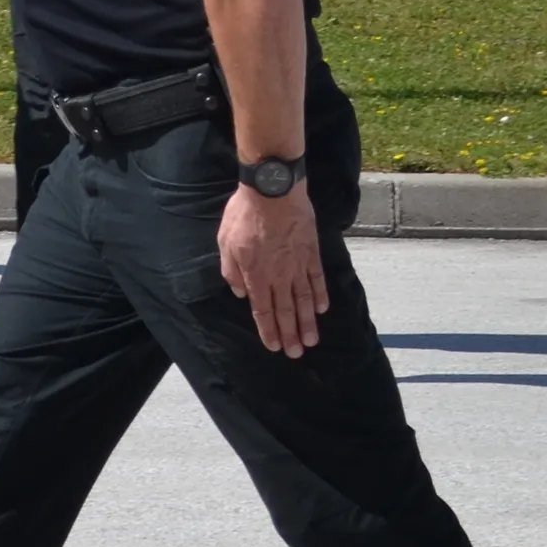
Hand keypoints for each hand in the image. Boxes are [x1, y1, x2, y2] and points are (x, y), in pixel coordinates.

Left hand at [221, 182, 326, 357]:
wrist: (273, 191)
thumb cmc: (244, 215)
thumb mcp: (225, 243)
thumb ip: (231, 271)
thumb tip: (239, 293)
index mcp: (255, 274)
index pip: (263, 310)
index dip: (269, 330)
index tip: (275, 347)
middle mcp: (279, 275)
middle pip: (285, 311)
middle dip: (291, 334)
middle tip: (297, 354)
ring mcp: (298, 265)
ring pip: (304, 300)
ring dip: (308, 322)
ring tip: (312, 340)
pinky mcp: (311, 253)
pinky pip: (317, 279)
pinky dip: (320, 296)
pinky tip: (322, 309)